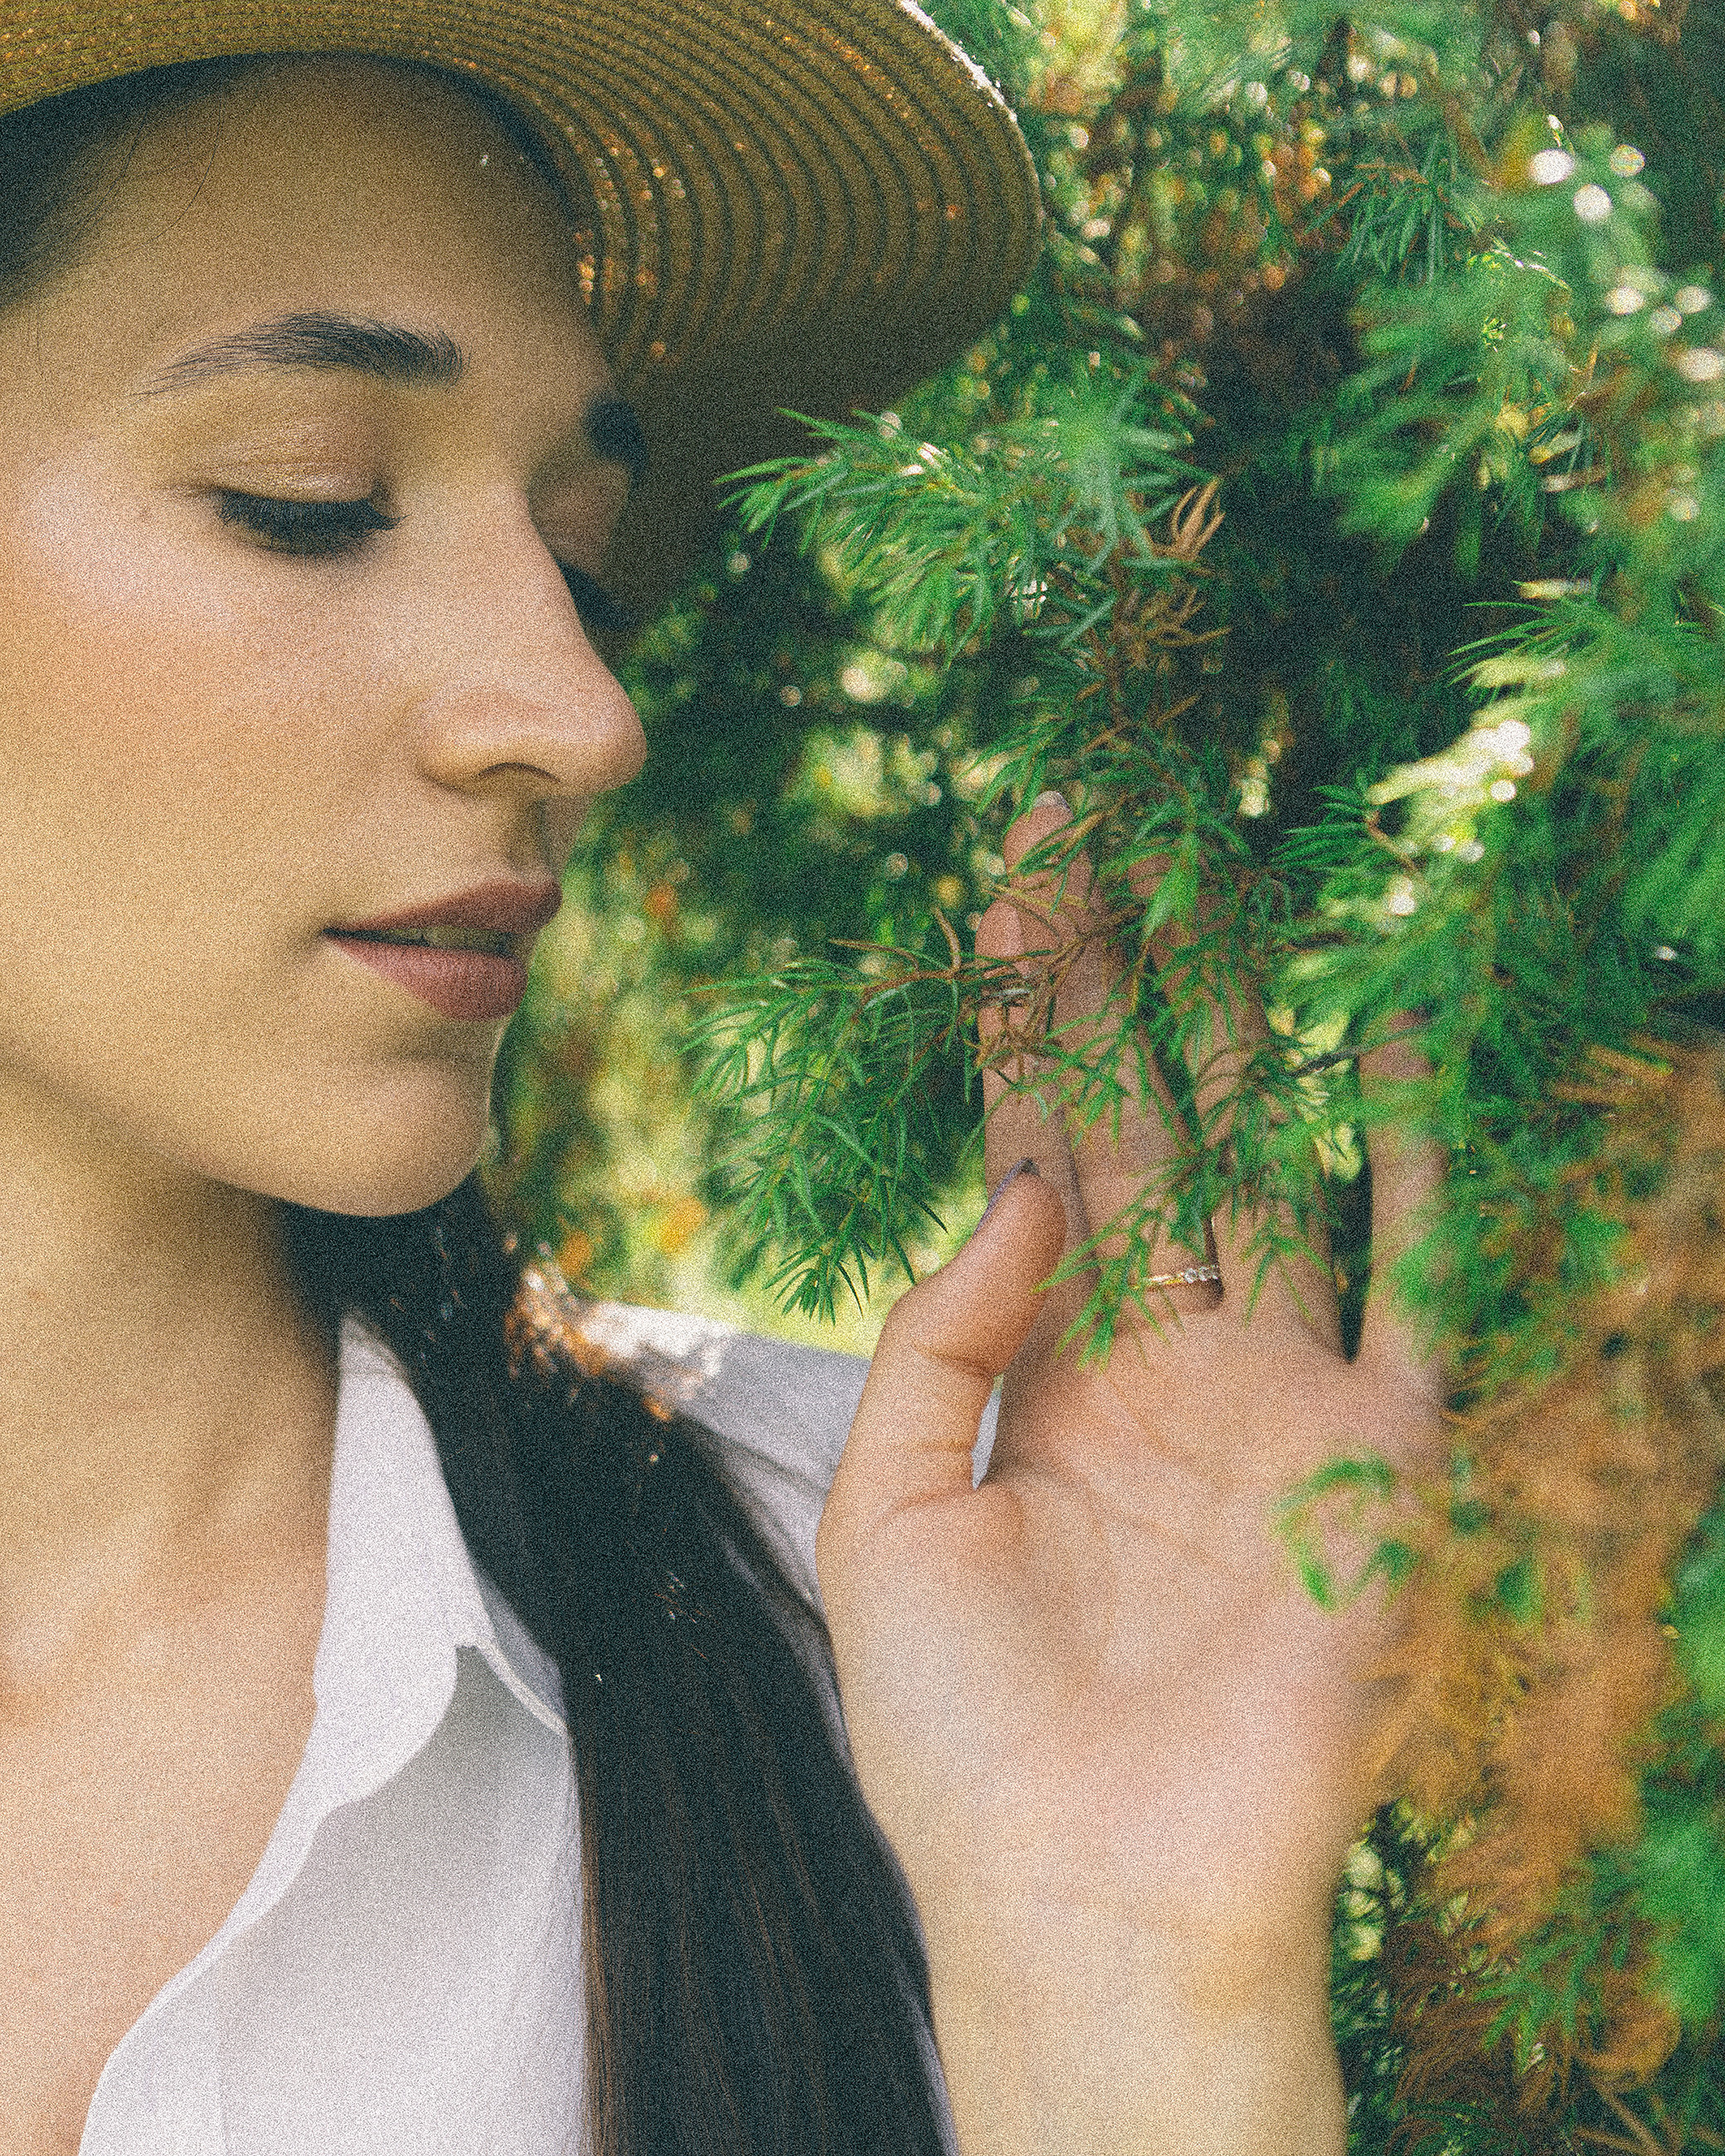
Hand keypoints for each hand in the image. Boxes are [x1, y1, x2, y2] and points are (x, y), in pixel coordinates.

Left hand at [816, 798, 1446, 2153]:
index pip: (1039, 1142)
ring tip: (1230, 867)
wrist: (1085, 1903)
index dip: (1027, 1013)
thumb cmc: (960, 1736)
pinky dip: (1415, 1156)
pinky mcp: (1383, 1458)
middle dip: (1126, 970)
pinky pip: (1416, 1280)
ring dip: (1254, 1018)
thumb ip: (935, 1339)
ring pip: (1270, 1158)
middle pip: (1150, 1118)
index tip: (1013, 875)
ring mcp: (1283, 1394)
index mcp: (1051, 1367)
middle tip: (1104, 813)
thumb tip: (1020, 1185)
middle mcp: (1172, 1355)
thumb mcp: (889, 1518)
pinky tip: (1390, 1027)